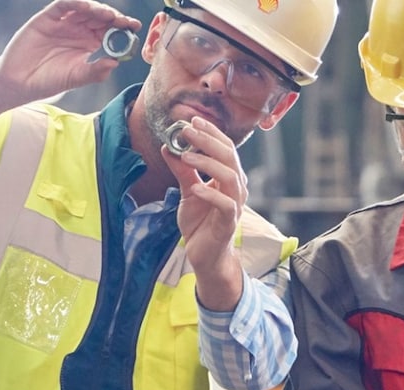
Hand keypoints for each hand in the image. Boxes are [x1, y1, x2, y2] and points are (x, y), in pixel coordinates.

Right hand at [0, 0, 140, 116]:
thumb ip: (95, 71)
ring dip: (97, 9)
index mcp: (89, 42)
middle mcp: (78, 29)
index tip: (135, 27)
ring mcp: (63, 22)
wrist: (21, 81)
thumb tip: (115, 64)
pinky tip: (84, 6)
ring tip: (108, 15)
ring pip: (83, 8)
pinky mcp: (47, 18)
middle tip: (124, 21)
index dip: (123, 26)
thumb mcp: (76, 77)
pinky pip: (62, 5)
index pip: (109, 30)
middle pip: (99, 17)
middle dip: (113, 17)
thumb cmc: (50, 80)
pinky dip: (73, 3)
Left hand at [162, 117, 247, 310]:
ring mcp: (235, 205)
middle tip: (187, 130)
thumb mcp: (187, 191)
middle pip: (229, 156)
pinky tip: (196, 187)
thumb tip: (167, 147)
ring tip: (186, 155)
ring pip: (230, 176)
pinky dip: (211, 193)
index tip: (192, 121)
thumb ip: (182, 170)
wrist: (204, 255)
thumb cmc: (200, 223)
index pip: (225, 148)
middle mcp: (236, 188)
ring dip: (208, 163)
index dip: (211, 133)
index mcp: (229, 177)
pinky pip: (226, 204)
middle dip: (208, 141)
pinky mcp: (229, 222)